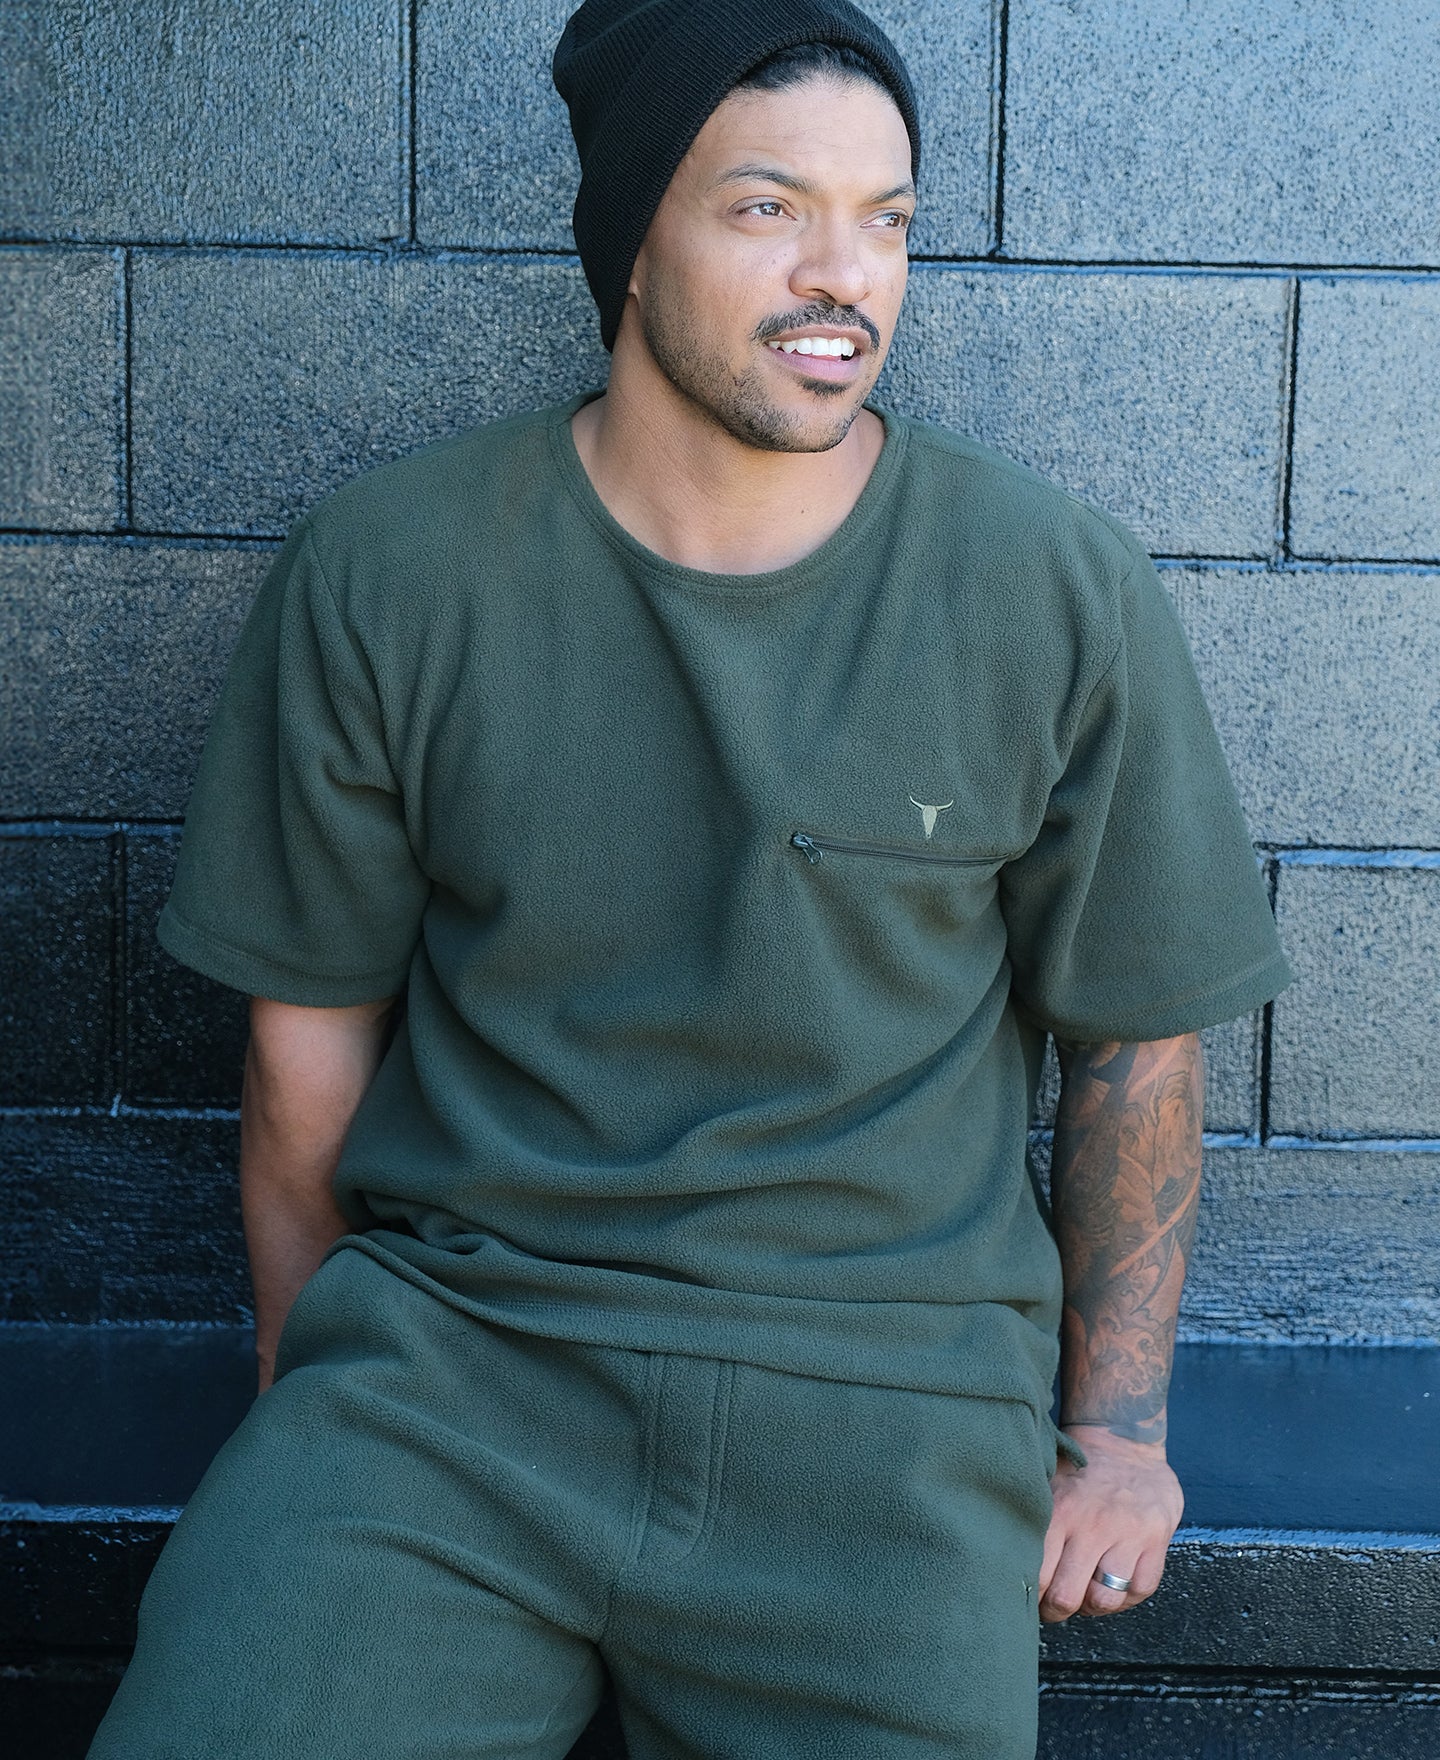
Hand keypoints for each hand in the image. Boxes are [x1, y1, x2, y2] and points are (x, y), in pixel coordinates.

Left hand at [1037, 1426, 1183, 1621]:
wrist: (1124, 1441)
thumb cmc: (1078, 1471)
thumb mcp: (1049, 1486)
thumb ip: (1036, 1526)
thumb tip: (1011, 1569)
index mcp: (1060, 1512)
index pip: (1038, 1575)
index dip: (1032, 1598)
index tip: (1030, 1599)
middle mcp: (1093, 1525)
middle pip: (1068, 1595)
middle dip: (1057, 1611)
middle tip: (1054, 1606)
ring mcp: (1128, 1533)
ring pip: (1105, 1599)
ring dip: (1092, 1606)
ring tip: (1085, 1594)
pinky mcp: (1157, 1538)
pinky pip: (1141, 1589)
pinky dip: (1126, 1598)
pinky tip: (1115, 1586)